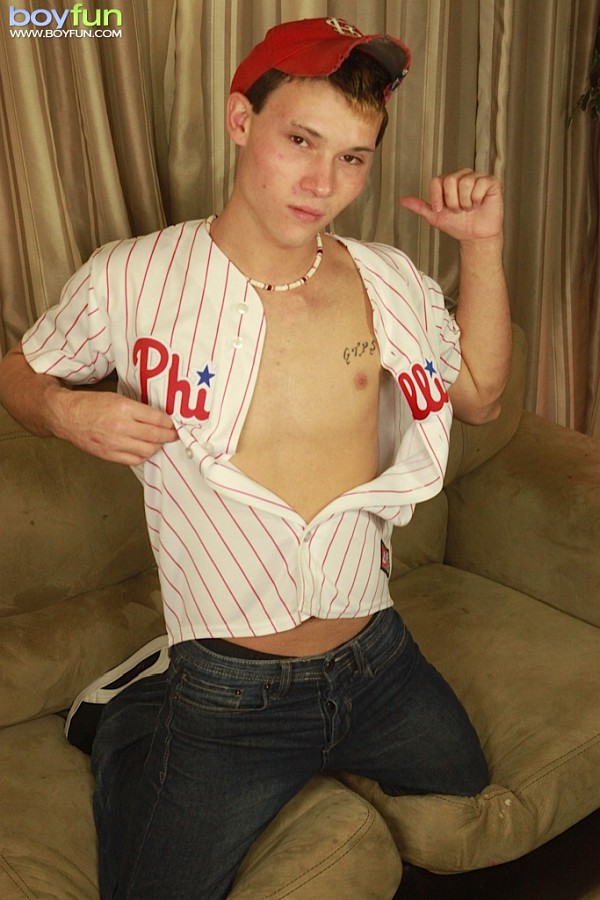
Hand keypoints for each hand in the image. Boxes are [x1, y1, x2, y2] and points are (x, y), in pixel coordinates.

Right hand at [54, 389, 177, 464]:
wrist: (67, 416)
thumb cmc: (91, 404)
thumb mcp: (117, 398)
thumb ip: (138, 409)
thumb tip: (159, 418)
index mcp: (124, 408)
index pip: (157, 419)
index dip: (169, 423)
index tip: (174, 424)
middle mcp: (121, 427)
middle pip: (156, 436)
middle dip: (168, 436)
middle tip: (173, 434)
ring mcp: (115, 443)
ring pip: (148, 450)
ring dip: (157, 447)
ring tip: (159, 442)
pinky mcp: (109, 454)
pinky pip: (135, 460)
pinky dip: (143, 456)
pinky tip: (145, 450)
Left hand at [399, 169, 503, 242]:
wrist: (475, 237)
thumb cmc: (459, 225)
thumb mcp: (435, 217)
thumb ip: (420, 207)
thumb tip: (404, 201)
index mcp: (449, 182)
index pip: (437, 180)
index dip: (437, 197)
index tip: (441, 209)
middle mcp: (462, 176)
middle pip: (450, 180)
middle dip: (453, 202)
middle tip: (459, 210)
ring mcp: (477, 177)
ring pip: (465, 183)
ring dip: (465, 202)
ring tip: (469, 207)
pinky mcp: (491, 182)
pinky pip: (480, 184)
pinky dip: (477, 199)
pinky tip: (479, 203)